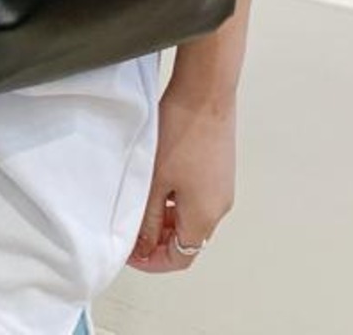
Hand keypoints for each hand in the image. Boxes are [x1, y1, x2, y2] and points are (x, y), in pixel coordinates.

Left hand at [126, 77, 236, 272]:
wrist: (205, 92)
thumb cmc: (181, 131)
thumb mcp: (155, 181)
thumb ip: (148, 218)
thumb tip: (143, 246)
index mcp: (205, 216)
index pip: (181, 257)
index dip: (153, 261)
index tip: (130, 252)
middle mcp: (219, 206)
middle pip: (188, 239)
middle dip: (158, 240)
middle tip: (131, 228)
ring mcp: (222, 186)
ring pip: (192, 217)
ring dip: (167, 218)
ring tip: (140, 204)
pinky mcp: (220, 168)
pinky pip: (198, 197)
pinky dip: (177, 200)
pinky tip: (158, 182)